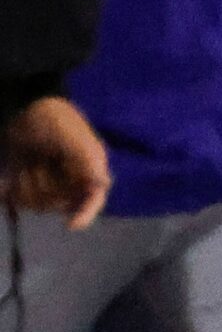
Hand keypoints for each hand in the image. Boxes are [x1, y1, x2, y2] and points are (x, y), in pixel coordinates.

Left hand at [4, 96, 110, 228]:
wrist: (22, 105)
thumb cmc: (51, 118)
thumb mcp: (71, 135)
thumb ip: (87, 158)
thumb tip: (103, 183)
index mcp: (88, 172)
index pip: (93, 199)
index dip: (85, 214)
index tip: (71, 225)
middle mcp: (72, 182)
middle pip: (62, 203)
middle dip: (46, 188)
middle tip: (37, 165)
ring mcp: (50, 184)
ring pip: (41, 204)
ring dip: (28, 187)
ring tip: (24, 165)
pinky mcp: (29, 184)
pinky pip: (24, 201)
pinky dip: (13, 194)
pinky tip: (7, 185)